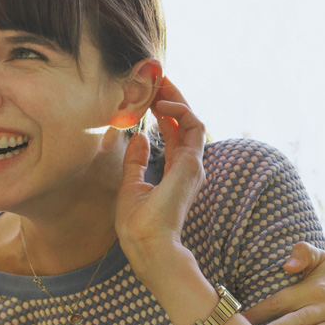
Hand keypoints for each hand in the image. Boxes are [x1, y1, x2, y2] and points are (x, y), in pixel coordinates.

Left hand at [116, 77, 206, 282]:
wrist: (147, 245)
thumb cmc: (137, 225)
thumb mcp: (130, 185)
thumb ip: (136, 161)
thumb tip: (137, 137)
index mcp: (175, 173)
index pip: (175, 134)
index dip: (165, 113)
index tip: (152, 94)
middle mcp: (188, 167)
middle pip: (185, 124)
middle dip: (172, 99)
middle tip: (158, 79)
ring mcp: (193, 165)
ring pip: (192, 121)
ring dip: (177, 99)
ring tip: (160, 83)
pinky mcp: (192, 163)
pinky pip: (193, 127)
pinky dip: (179, 111)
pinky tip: (161, 104)